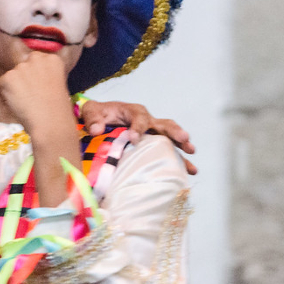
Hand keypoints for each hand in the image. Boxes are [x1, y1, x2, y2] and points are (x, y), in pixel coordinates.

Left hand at [0, 52, 80, 205]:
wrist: (53, 130)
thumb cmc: (58, 117)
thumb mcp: (54, 90)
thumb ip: (42, 78)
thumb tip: (30, 75)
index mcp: (54, 60)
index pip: (33, 61)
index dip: (33, 80)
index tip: (40, 96)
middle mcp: (38, 59)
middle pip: (19, 67)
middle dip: (22, 85)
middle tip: (35, 104)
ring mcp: (23, 68)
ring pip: (9, 79)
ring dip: (14, 93)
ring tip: (29, 107)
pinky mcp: (10, 79)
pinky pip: (1, 87)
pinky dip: (7, 99)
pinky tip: (20, 107)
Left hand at [80, 100, 197, 174]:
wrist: (98, 119)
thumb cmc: (97, 114)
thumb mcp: (91, 111)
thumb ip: (93, 118)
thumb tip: (96, 130)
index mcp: (133, 111)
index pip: (140, 118)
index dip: (138, 128)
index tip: (134, 139)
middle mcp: (147, 121)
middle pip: (164, 124)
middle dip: (175, 132)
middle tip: (185, 139)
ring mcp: (152, 133)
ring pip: (170, 138)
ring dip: (181, 147)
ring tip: (192, 158)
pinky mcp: (152, 145)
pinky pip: (167, 151)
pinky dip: (178, 160)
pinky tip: (187, 172)